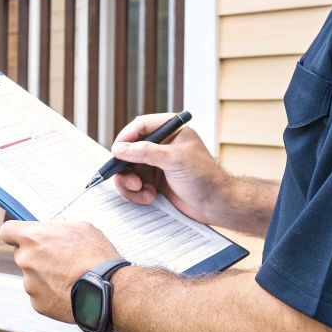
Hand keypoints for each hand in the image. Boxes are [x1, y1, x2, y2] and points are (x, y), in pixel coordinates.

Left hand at [0, 220, 118, 323]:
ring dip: (46, 276)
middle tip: (60, 259)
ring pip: (32, 276)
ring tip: (71, 278)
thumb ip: (56, 230)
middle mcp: (26, 260)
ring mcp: (30, 284)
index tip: (23, 237)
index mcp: (34, 237)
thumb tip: (50, 233)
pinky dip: (52, 293)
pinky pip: (40, 295)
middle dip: (36, 256)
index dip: (15, 233)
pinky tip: (70, 291)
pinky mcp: (38, 304)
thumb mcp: (79, 228)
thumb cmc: (97, 255)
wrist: (109, 290)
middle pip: (22, 255)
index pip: (6, 231)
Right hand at [110, 113, 227, 225]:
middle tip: (131, 180)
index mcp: (171, 131)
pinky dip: (137, 193)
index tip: (116, 151)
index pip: (141, 126)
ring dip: (130, 182)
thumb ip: (146, 152)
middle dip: (126, 166)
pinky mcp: (154, 182)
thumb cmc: (204, 178)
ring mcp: (157, 164)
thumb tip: (120, 148)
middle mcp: (162, 146)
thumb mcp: (174, 160)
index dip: (126, 137)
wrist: (215, 205)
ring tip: (141, 191)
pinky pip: (134, 184)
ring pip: (128, 169)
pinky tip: (150, 197)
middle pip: (130, 149)